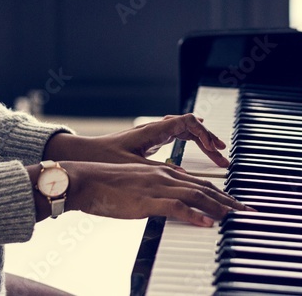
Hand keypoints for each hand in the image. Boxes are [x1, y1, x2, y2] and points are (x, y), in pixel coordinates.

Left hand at [44, 114, 229, 168]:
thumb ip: (158, 171)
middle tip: (222, 155)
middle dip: (208, 139)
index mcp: (152, 131)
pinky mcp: (146, 142)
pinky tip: (194, 149)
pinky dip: (188, 141)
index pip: (187, 123)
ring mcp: (150, 134)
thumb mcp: (132, 168)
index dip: (205, 136)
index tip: (217, 151)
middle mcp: (153, 129)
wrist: (79, 157)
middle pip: (189, 125)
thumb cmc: (101, 160)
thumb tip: (184, 177)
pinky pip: (174, 136)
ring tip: (215, 152)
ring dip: (199, 140)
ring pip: (182, 130)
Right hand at [61, 161, 245, 225]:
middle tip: (249, 213)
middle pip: (206, 188)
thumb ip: (157, 194)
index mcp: (164, 173)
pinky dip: (195, 214)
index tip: (239, 205)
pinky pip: (176, 207)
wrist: (84, 180)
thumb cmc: (107, 187)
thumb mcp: (138, 188)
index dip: (223, 193)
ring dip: (219, 207)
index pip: (201, 183)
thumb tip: (171, 205)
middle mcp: (165, 176)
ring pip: (196, 195)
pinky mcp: (146, 200)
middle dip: (230, 201)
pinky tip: (209, 222)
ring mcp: (157, 186)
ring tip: (237, 217)